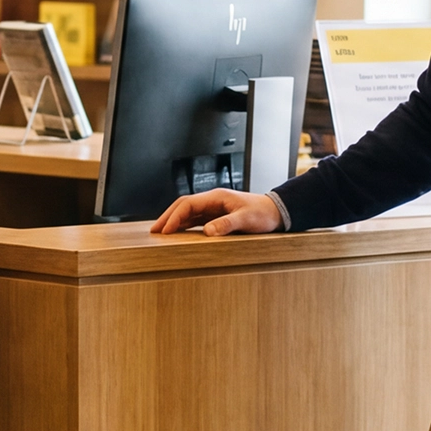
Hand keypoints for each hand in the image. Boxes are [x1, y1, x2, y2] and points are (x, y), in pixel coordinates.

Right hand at [149, 188, 282, 236]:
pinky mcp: (217, 216)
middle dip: (167, 217)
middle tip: (154, 231)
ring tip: (160, 233)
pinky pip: (195, 219)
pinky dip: (183, 225)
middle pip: (183, 206)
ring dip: (173, 221)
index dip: (174, 216)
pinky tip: (178, 233)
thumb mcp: (247, 219)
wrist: (276, 212)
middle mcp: (212, 200)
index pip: (188, 204)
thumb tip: (208, 231)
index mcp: (216, 197)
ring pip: (187, 212)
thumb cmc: (263, 214)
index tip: (166, 230)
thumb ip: (228, 224)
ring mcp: (213, 208)